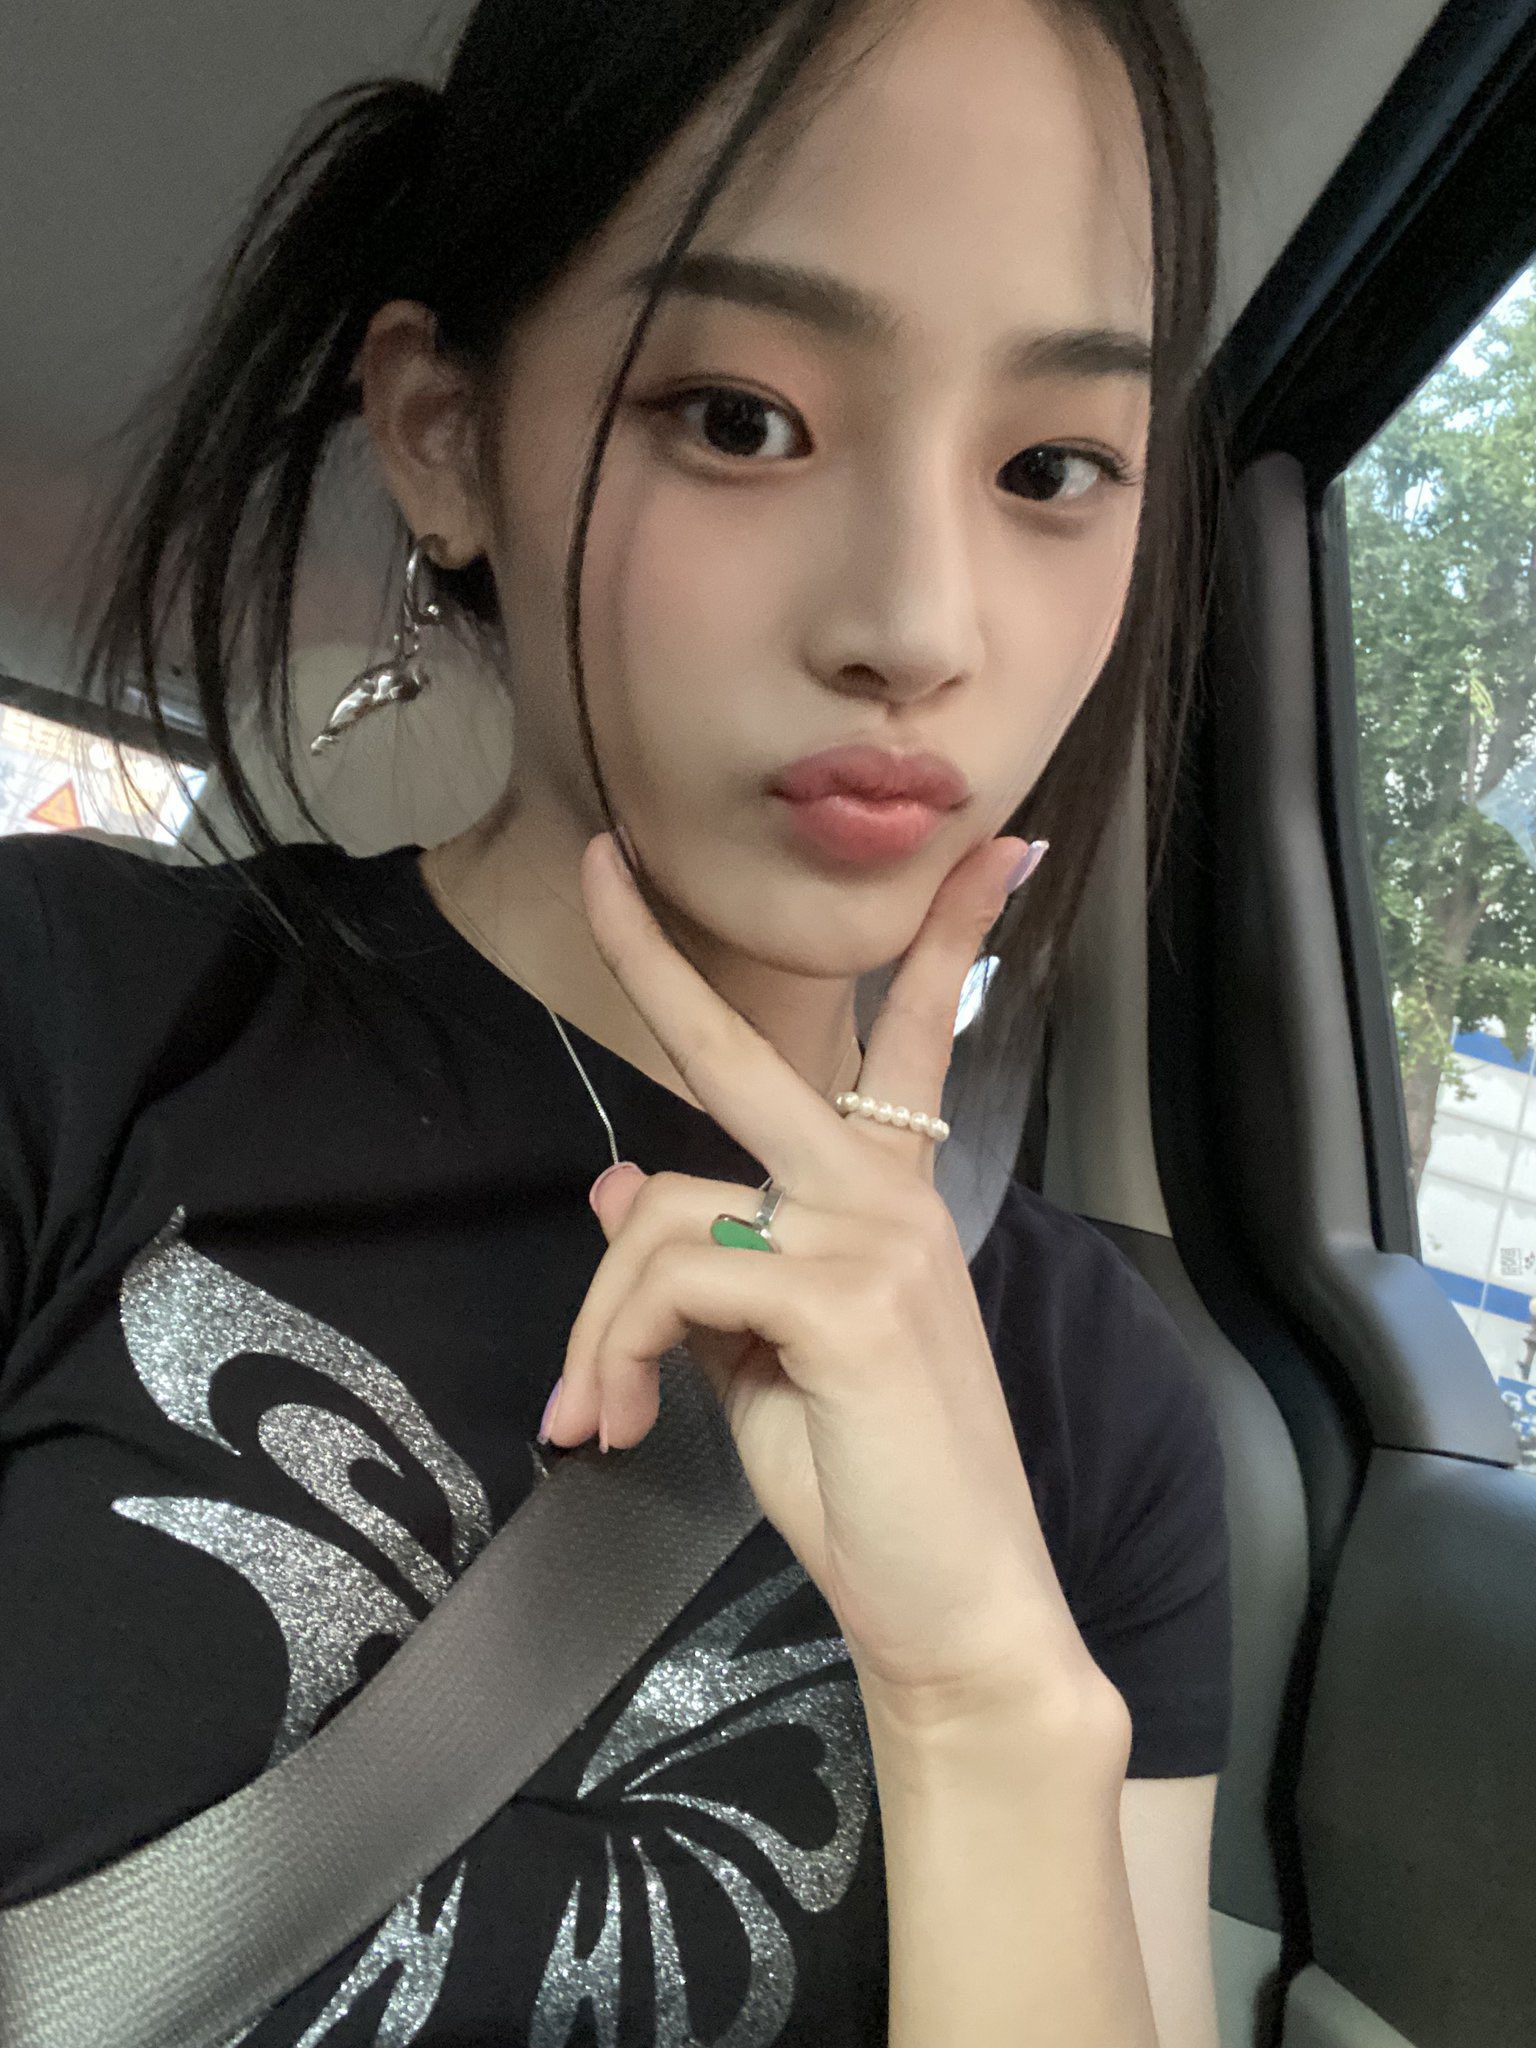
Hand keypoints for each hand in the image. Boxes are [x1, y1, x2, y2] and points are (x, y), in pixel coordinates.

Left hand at [545, 829, 1093, 1717]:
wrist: (956, 1608)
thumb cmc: (872, 1487)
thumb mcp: (763, 1360)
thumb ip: (705, 1264)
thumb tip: (613, 1184)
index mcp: (889, 1198)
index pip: (905, 1040)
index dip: (935, 937)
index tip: (980, 850)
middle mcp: (888, 1192)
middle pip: (750, 1053)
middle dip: (659, 956)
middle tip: (595, 860)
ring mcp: (874, 1233)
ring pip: (661, 1212)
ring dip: (596, 1323)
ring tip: (595, 1419)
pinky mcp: (845, 1294)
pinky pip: (671, 1278)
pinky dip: (613, 1351)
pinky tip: (620, 1423)